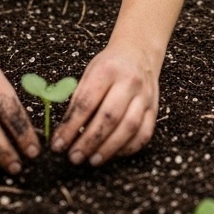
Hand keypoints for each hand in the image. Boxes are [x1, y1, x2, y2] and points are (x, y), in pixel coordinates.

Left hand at [51, 43, 160, 165]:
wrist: (139, 52)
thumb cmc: (108, 66)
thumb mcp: (89, 73)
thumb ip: (79, 100)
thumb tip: (64, 132)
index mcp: (108, 70)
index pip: (87, 103)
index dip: (71, 127)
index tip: (58, 144)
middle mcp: (130, 82)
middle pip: (109, 117)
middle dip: (89, 141)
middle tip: (74, 157)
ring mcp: (146, 96)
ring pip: (129, 128)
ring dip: (109, 148)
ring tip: (92, 161)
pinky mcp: (155, 109)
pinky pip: (144, 134)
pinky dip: (128, 148)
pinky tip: (113, 155)